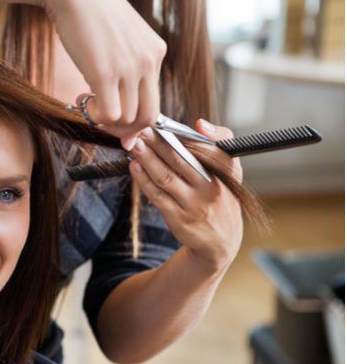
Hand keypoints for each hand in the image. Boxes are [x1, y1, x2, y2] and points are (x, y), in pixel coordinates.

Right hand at [46, 0, 165, 147]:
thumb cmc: (88, 9)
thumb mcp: (119, 35)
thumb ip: (125, 61)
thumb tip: (116, 94)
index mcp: (156, 51)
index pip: (155, 99)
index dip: (136, 117)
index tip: (116, 119)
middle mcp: (149, 61)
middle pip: (148, 116)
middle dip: (126, 128)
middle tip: (102, 120)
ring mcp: (130, 68)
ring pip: (128, 118)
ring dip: (105, 119)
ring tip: (86, 100)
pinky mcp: (106, 73)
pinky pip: (109, 114)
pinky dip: (95, 116)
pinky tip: (81, 99)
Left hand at [127, 120, 243, 271]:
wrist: (220, 239)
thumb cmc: (220, 194)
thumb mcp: (229, 170)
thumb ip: (218, 142)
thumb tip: (199, 124)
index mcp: (225, 173)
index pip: (210, 151)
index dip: (187, 137)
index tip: (166, 125)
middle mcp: (210, 189)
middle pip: (181, 161)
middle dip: (159, 144)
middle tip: (143, 130)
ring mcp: (193, 206)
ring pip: (166, 178)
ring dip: (148, 160)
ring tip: (135, 145)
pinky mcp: (178, 219)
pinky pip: (158, 196)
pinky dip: (144, 180)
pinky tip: (134, 167)